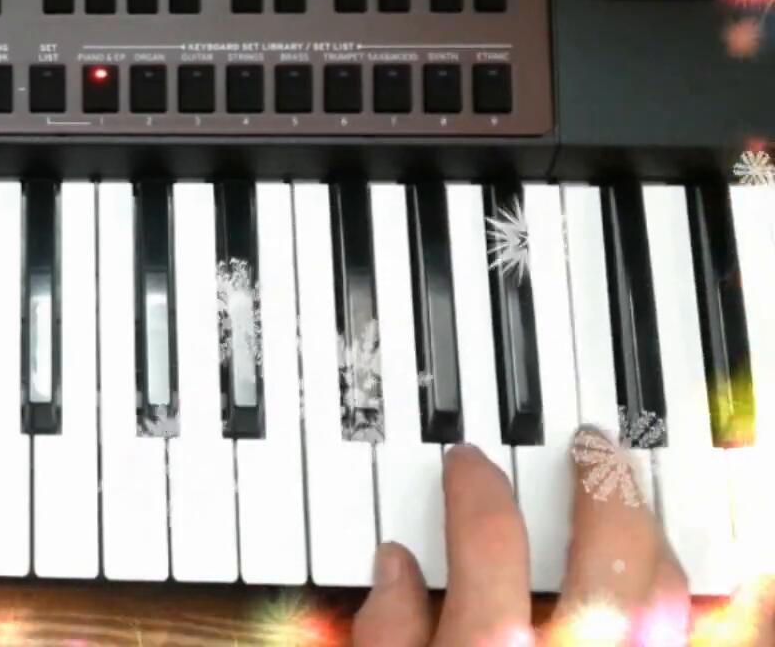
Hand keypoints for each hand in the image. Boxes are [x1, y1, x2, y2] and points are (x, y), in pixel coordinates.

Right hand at [353, 432, 770, 646]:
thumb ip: (384, 631)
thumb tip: (395, 568)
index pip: (488, 538)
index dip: (477, 484)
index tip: (469, 461)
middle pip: (610, 559)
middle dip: (603, 486)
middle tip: (588, 444)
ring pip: (668, 602)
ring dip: (654, 536)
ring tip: (634, 499)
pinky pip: (688, 639)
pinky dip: (686, 604)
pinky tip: (676, 579)